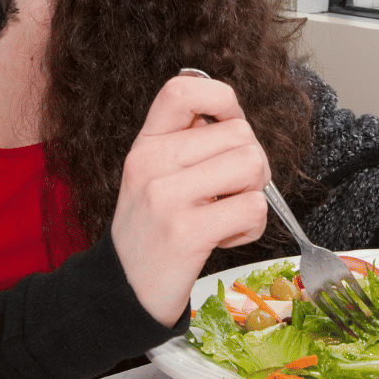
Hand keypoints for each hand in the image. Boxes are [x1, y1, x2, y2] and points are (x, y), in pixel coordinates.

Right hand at [110, 73, 270, 324]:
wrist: (125, 290)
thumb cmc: (153, 230)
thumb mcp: (155, 175)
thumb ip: (188, 143)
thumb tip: (234, 116)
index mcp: (146, 144)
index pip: (183, 88)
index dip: (222, 99)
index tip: (227, 126)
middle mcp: (152, 163)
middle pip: (240, 133)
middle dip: (252, 164)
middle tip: (229, 193)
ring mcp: (166, 197)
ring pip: (252, 165)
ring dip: (253, 195)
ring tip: (226, 214)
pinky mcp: (186, 232)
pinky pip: (253, 208)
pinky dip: (252, 227)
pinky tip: (225, 237)